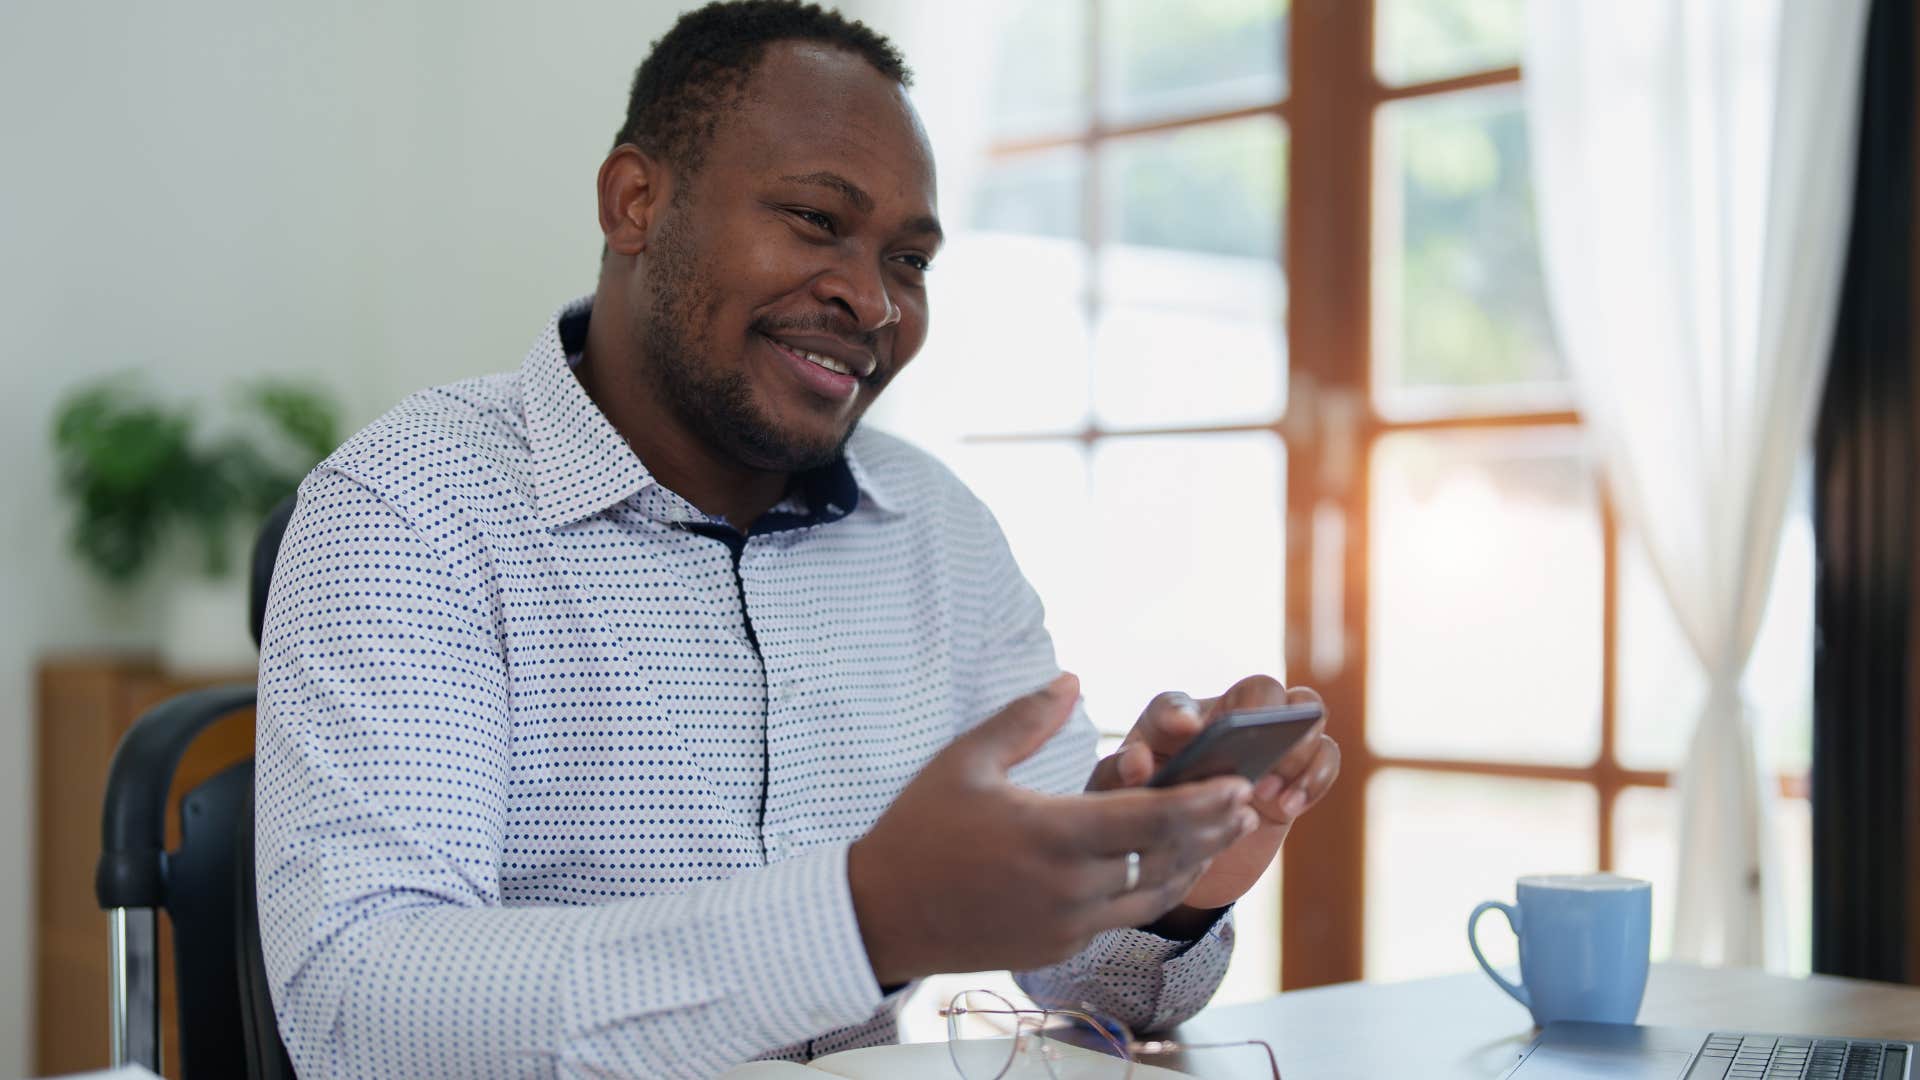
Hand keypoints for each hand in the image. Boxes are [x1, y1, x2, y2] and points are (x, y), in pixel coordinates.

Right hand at [847, 673, 1261, 984]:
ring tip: (1219, 833)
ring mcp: (1065, 924)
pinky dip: (1149, 886)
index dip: (1199, 804)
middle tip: (1246, 801)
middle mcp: (1066, 888)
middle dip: (1210, 830)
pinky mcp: (1057, 946)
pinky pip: (1119, 914)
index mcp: (1048, 835)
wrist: (880, 915)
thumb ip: (1025, 719)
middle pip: (1162, 859)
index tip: (1235, 785)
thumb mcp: (966, 761)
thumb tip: (1072, 679)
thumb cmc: (919, 829)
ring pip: (1149, 893)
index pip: (1146, 821)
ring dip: (1189, 863)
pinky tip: (1163, 863)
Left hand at [1087, 675, 1340, 912]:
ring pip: (1307, 710)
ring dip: (1297, 747)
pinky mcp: (1297, 773)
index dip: (1179, 714)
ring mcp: (1269, 742)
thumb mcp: (1120, 802)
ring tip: (1269, 794)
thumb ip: (1118, 778)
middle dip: (1264, 715)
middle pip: (1262, 687)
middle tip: (1251, 760)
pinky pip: (1327, 755)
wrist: (1191, 860)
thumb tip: (1135, 761)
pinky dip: (1317, 776)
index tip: (1187, 732)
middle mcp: (1227, 719)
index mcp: (1173, 723)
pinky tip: (1288, 807)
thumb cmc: (1152, 818)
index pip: (1175, 705)